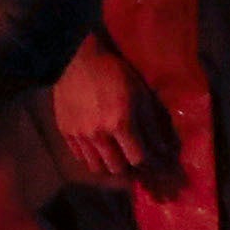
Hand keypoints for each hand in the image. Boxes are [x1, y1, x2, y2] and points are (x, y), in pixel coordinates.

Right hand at [47, 42, 177, 195]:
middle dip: (131, 170)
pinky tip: (101, 151)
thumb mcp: (140, 94)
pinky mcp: (65, 133)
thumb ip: (151, 125)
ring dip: (111, 167)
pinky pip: (80, 158)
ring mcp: (79, 135)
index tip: (157, 164)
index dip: (150, 165)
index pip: (139, 159)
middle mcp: (99, 134)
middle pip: (117, 169)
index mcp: (120, 123)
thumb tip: (163, 150)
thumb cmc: (114, 72)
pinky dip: (93, 159)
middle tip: (138, 164)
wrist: (76, 60)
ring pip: (97, 168)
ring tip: (119, 159)